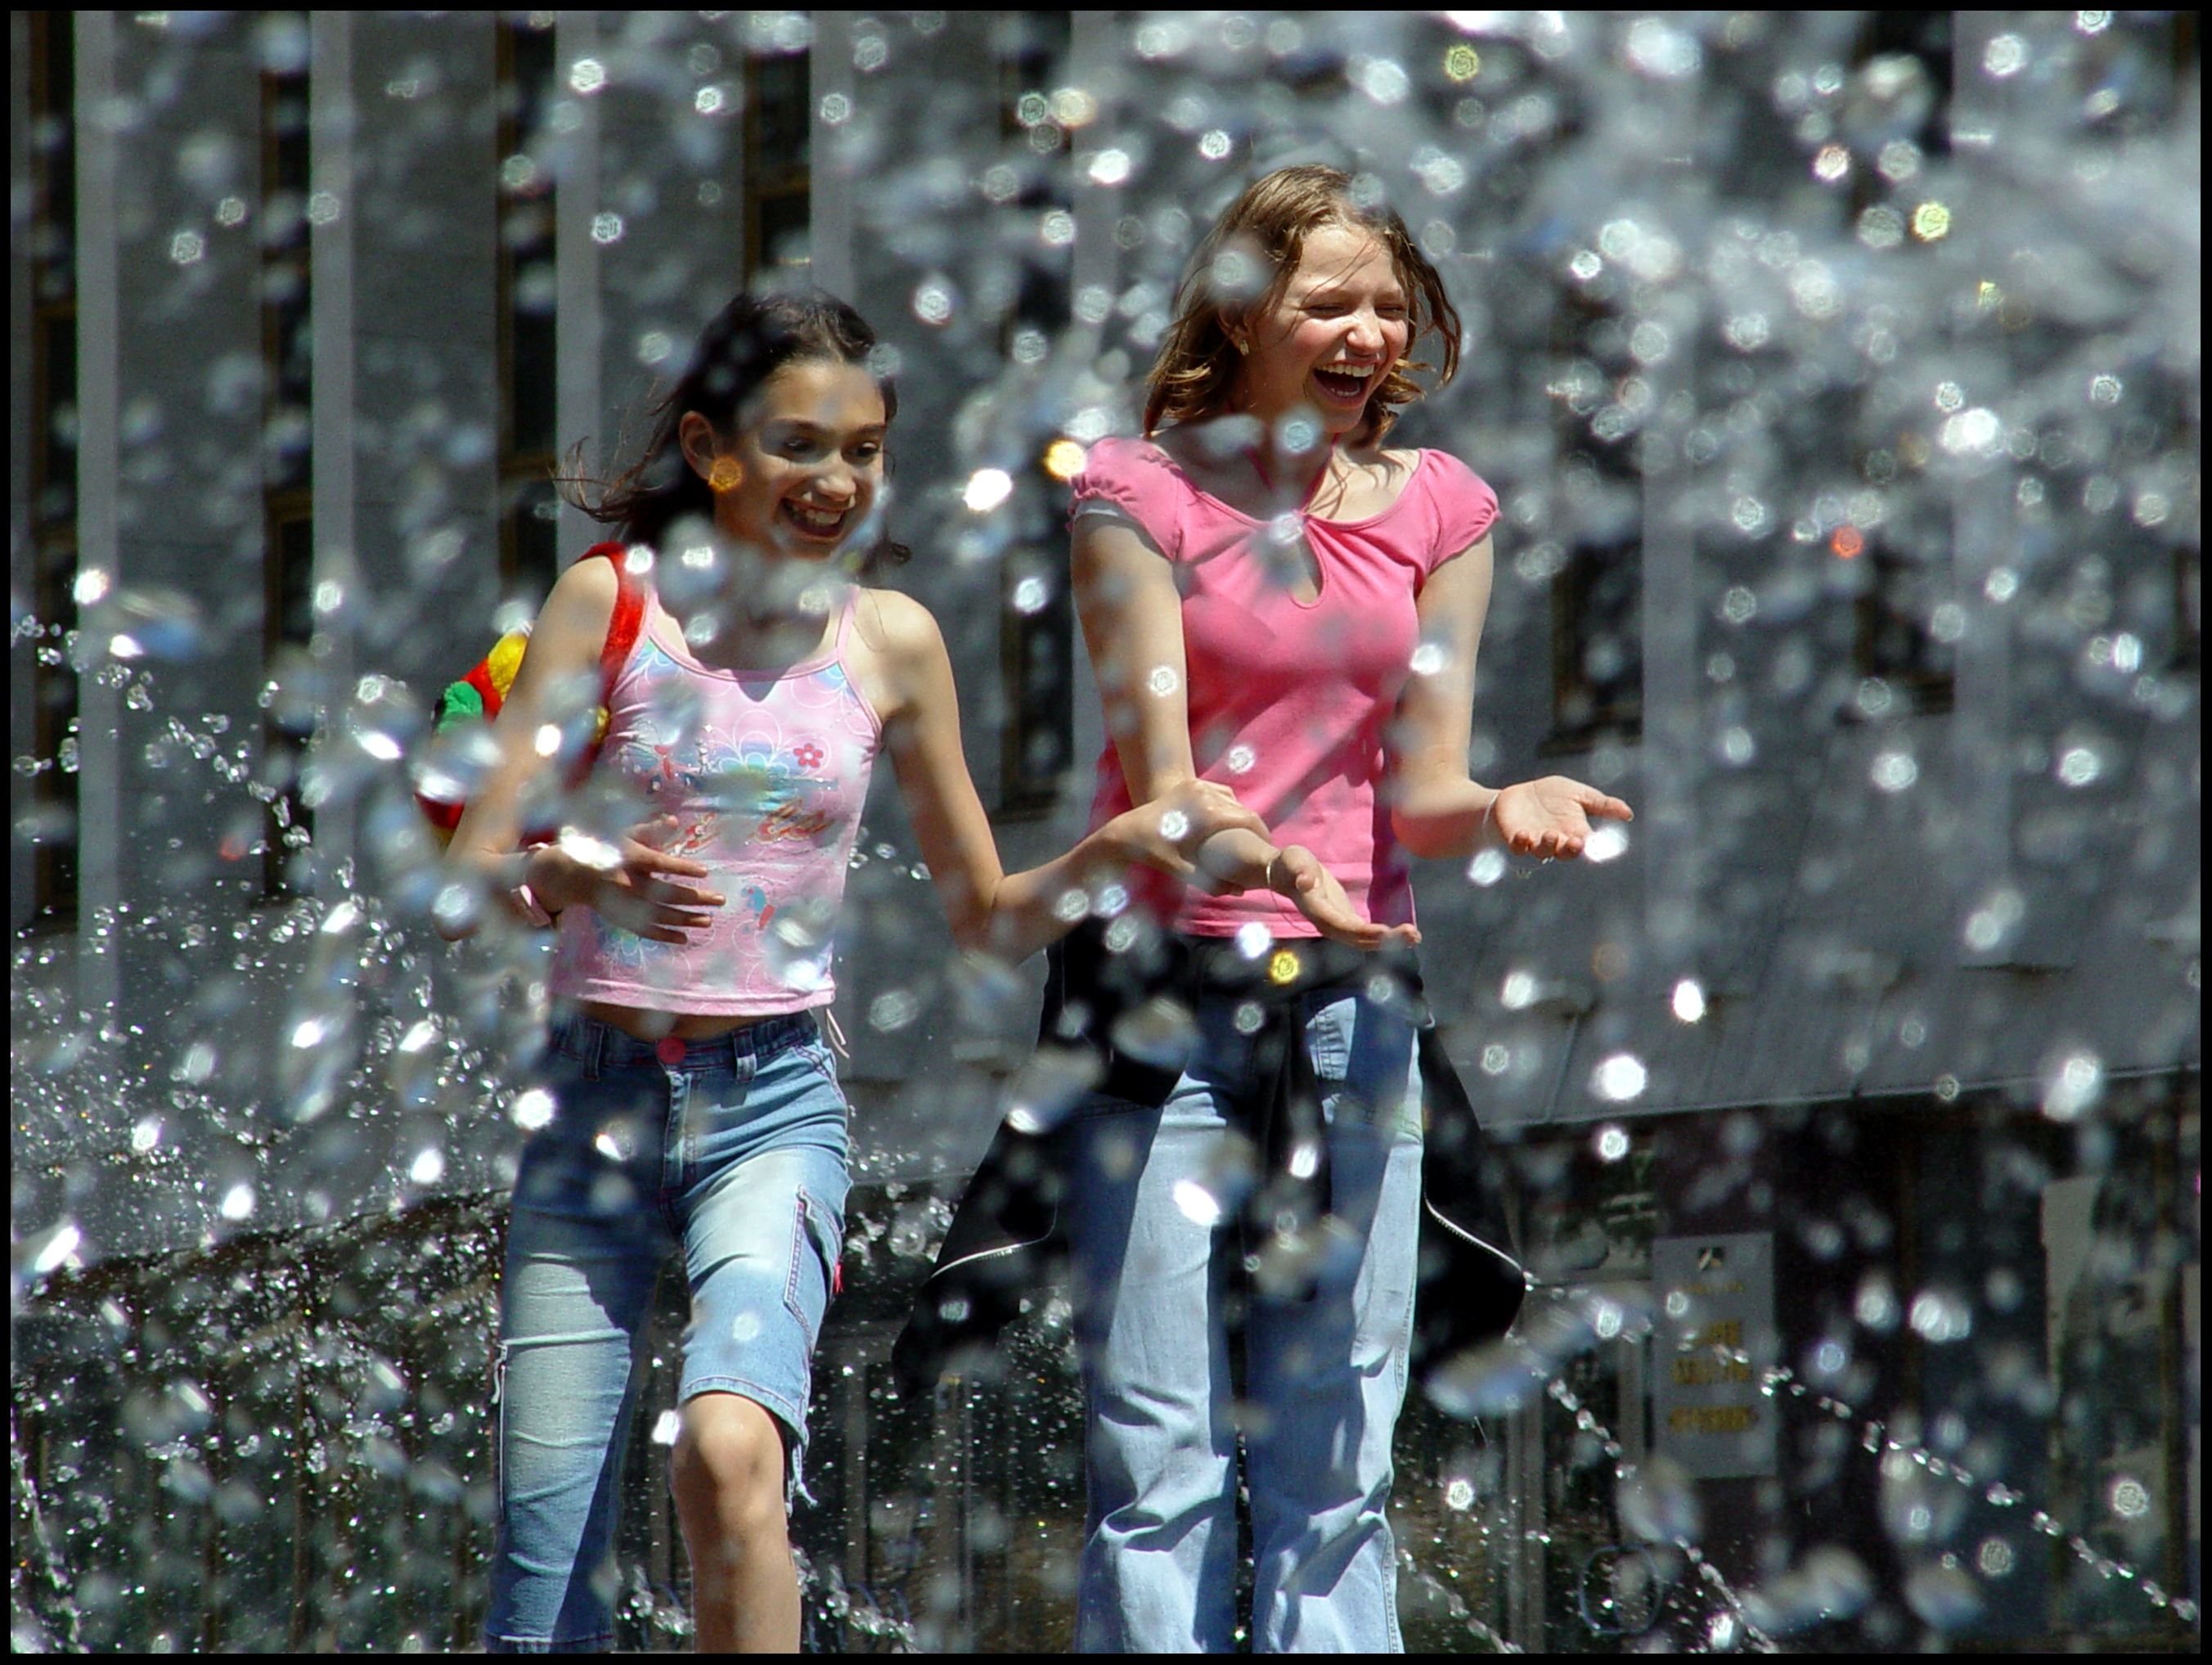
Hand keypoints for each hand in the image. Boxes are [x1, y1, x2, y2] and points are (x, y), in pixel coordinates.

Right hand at [527, 815, 725, 942]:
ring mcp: (626, 904)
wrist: (574, 875)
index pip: (660, 864)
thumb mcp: (624, 834)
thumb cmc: (606, 849)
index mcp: (631, 858)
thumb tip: (674, 821)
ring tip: (709, 921)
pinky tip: (685, 937)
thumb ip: (650, 829)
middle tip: (720, 900)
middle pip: (667, 893)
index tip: (705, 872)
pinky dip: (665, 936)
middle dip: (695, 898)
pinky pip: (645, 930)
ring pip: (660, 915)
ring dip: (686, 919)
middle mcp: (630, 883)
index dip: (682, 868)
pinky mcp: (622, 918)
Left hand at [1110, 780, 1269, 887]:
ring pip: (1232, 800)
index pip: (1249, 820)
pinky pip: (1220, 793)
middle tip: (1257, 847)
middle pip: (1242, 810)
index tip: (1267, 848)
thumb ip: (1213, 882)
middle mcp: (1205, 793)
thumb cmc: (1154, 851)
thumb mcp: (1183, 871)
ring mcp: (1198, 785)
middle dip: (1252, 828)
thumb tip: (1240, 892)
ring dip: (1239, 816)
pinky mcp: (1191, 783)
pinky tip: (1224, 821)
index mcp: (1208, 813)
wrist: (1127, 829)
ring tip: (1242, 836)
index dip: (1262, 834)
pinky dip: (1226, 805)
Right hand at [1271, 844, 1419, 950]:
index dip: (1364, 932)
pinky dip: (1385, 936)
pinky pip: (1366, 934)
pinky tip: (1404, 934)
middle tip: (1413, 935)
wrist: (1286, 874)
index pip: (1343, 926)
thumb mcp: (1294, 861)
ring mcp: (1338, 925)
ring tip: (1415, 937)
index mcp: (1318, 911)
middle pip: (1358, 939)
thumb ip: (1300, 871)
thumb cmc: (1290, 865)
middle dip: (1385, 940)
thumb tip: (1305, 881)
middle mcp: (1329, 924)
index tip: (1386, 932)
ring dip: (1390, 941)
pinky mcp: (1346, 921)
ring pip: (1365, 940)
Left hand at [1492, 776, 1633, 859]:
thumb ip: (1602, 804)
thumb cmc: (1552, 796)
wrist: (1520, 794)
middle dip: (1571, 849)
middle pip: (1566, 852)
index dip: (1593, 847)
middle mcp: (1557, 841)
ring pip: (1543, 851)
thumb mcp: (1579, 794)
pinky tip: (1524, 834)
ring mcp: (1536, 842)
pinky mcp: (1516, 839)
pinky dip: (1521, 843)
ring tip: (1551, 834)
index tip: (1599, 844)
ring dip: (1548, 845)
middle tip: (1576, 842)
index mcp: (1575, 832)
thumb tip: (1629, 814)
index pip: (1588, 844)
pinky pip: (1519, 847)